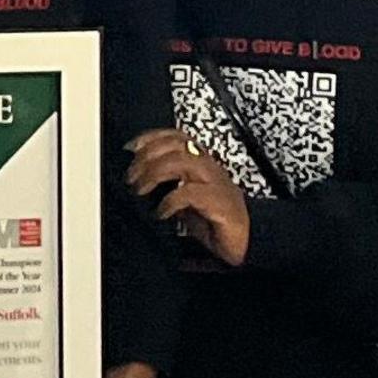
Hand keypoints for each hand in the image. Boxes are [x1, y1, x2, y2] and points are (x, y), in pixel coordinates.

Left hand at [127, 127, 251, 264]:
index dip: (152, 137)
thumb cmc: (215, 220)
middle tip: (131, 176)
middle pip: (176, 144)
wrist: (247, 240)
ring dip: (155, 172)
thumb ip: (166, 189)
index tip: (130, 148)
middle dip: (148, 155)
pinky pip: (190, 192)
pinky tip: (161, 212)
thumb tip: (137, 183)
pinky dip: (170, 200)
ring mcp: (214, 182)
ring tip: (140, 189)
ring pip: (183, 161)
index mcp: (200, 163)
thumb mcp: (183, 202)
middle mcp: (208, 167)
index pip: (176, 137)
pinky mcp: (219, 201)